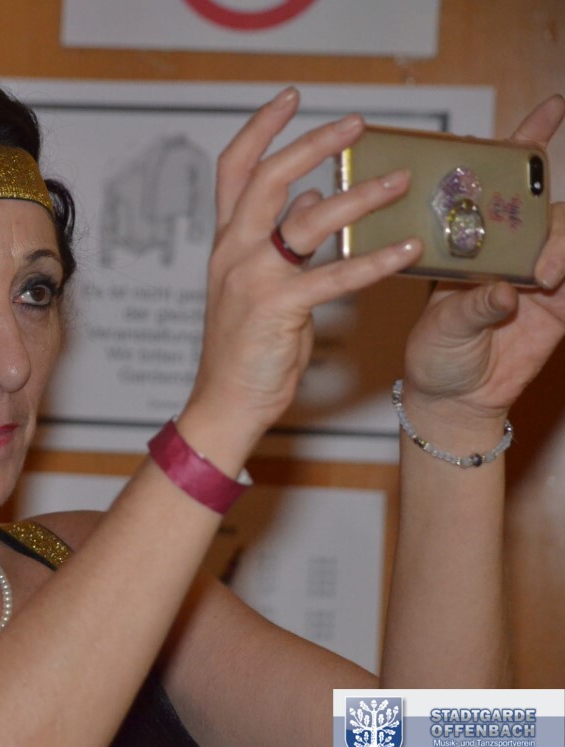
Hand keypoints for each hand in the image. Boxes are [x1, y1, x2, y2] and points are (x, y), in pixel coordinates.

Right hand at [180, 88, 420, 462]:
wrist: (223, 402)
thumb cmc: (244, 347)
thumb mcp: (258, 286)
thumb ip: (280, 242)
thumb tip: (308, 202)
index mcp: (226, 243)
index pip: (233, 171)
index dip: (259, 129)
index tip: (289, 99)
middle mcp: (233, 253)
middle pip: (265, 179)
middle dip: (312, 144)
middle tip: (356, 125)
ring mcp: (251, 279)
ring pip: (306, 221)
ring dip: (359, 197)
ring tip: (399, 183)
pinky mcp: (277, 309)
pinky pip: (334, 277)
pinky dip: (375, 261)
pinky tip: (408, 250)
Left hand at [403, 95, 564, 422]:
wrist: (454, 398)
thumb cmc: (434, 354)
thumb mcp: (442, 329)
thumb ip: (472, 307)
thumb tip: (505, 292)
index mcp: (468, 239)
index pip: (499, 183)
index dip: (527, 142)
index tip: (552, 109)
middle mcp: (506, 248)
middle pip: (546, 210)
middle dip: (552, 220)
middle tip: (541, 266)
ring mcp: (538, 272)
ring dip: (564, 250)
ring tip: (547, 277)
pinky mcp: (561, 302)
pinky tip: (561, 280)